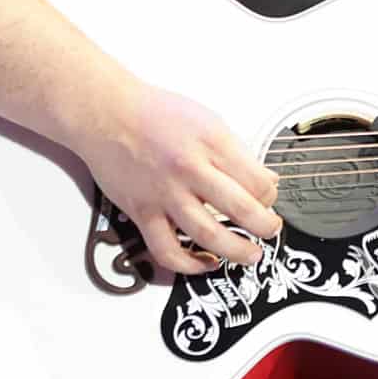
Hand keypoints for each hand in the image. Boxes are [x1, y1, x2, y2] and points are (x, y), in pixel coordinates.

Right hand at [71, 83, 281, 275]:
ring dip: (236, 251)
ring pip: (208, 235)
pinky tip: (205, 263)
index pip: (257, 181)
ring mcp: (165, 193)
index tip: (269, 200)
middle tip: (270, 231)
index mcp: (212, 143)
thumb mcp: (208, 120)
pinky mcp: (143, 212)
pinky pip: (168, 250)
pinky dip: (190, 265)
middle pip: (241, 209)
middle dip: (265, 227)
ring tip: (250, 255)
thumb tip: (266, 180)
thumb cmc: (154, 113)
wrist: (106, 114)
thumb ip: (237, 152)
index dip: (271, 196)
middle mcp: (190, 169)